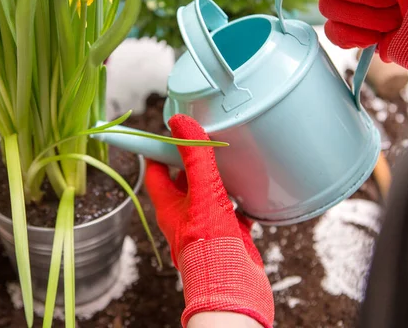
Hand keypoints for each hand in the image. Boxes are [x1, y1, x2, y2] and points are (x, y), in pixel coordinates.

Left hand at [145, 114, 273, 327]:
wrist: (232, 286)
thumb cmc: (210, 245)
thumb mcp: (203, 191)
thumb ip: (194, 157)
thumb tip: (181, 122)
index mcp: (169, 207)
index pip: (156, 172)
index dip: (159, 150)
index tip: (169, 131)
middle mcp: (183, 217)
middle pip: (182, 183)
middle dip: (192, 162)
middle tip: (204, 141)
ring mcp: (205, 227)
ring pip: (207, 197)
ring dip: (217, 180)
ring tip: (230, 162)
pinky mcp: (226, 236)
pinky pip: (231, 213)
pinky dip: (239, 201)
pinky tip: (251, 193)